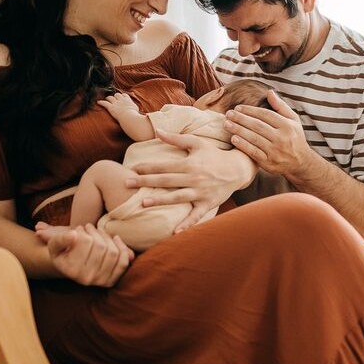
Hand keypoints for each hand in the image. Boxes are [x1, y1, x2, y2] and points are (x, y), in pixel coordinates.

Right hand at [35, 221, 133, 286]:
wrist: (70, 266)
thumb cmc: (62, 252)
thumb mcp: (54, 245)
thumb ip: (60, 239)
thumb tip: (72, 235)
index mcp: (71, 270)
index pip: (85, 242)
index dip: (84, 232)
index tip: (79, 229)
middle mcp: (87, 279)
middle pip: (101, 247)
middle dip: (96, 233)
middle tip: (89, 228)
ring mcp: (100, 281)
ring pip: (113, 252)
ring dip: (107, 238)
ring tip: (98, 232)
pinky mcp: (111, 281)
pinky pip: (123, 262)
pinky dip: (122, 248)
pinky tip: (115, 239)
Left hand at [99, 92, 138, 117]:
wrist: (129, 118)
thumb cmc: (135, 116)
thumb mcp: (138, 112)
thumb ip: (139, 110)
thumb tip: (147, 114)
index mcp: (128, 100)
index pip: (124, 95)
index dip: (122, 96)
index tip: (122, 98)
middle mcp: (121, 100)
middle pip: (117, 95)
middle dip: (115, 96)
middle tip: (113, 99)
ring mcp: (115, 103)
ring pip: (110, 97)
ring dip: (108, 98)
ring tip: (107, 100)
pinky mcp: (111, 108)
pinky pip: (104, 103)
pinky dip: (101, 102)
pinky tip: (98, 102)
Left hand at [126, 130, 255, 231]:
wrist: (238, 168)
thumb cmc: (214, 155)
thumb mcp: (196, 143)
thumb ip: (176, 139)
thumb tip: (157, 131)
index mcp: (189, 164)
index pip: (164, 166)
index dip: (147, 167)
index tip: (131, 169)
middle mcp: (193, 178)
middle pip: (165, 180)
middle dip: (145, 181)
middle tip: (126, 183)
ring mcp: (200, 192)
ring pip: (177, 197)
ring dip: (160, 200)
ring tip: (143, 202)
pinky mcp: (208, 204)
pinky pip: (196, 215)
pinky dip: (187, 224)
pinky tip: (175, 231)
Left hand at [223, 90, 312, 176]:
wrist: (301, 162)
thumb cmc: (294, 137)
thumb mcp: (293, 120)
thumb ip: (281, 106)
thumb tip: (269, 92)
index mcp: (287, 126)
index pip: (266, 115)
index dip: (250, 110)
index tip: (238, 108)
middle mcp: (282, 138)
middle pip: (258, 126)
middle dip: (241, 119)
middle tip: (228, 114)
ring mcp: (275, 151)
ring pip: (254, 138)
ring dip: (239, 130)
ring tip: (227, 124)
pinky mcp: (269, 163)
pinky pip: (254, 152)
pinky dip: (243, 145)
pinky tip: (233, 139)